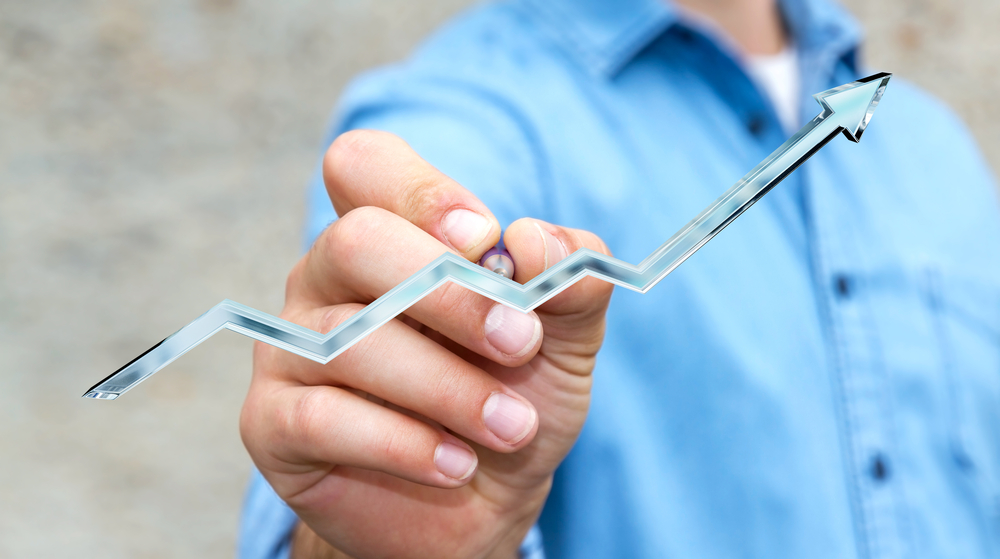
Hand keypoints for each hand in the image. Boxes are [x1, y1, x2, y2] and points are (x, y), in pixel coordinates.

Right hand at [240, 130, 612, 558]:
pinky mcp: (271, 422)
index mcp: (387, 234)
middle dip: (451, 296)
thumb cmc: (511, 397)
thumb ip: (568, 281)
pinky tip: (456, 464)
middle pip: (356, 243)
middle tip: (519, 344)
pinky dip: (406, 444)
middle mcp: (325, 278)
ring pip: (352, 340)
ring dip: (450, 388)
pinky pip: (324, 417)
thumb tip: (536, 240)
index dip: (424, 193)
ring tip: (513, 428)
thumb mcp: (563, 339)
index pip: (364, 165)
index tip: (488, 243)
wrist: (479, 502)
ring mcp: (289, 347)